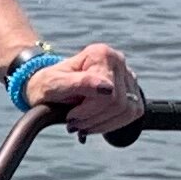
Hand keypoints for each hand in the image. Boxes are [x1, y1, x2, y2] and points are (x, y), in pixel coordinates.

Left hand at [24, 41, 141, 137]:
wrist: (48, 86)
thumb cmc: (47, 84)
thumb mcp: (54, 84)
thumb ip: (80, 84)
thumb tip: (108, 89)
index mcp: (100, 54)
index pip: (108, 95)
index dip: (89, 112)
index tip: (70, 117)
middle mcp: (118, 60)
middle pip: (120, 104)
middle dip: (95, 119)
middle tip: (74, 124)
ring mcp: (127, 74)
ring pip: (129, 110)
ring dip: (104, 124)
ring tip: (83, 125)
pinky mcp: (131, 89)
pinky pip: (133, 113)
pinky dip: (113, 124)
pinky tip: (95, 123)